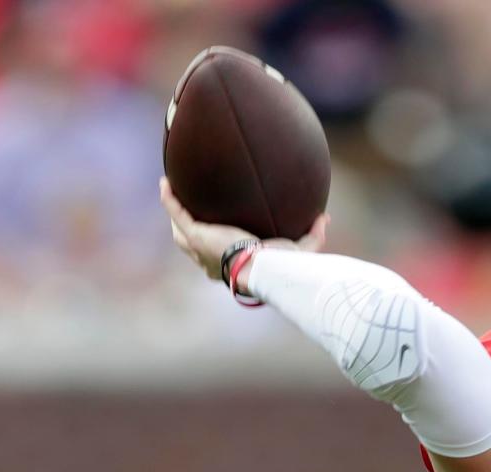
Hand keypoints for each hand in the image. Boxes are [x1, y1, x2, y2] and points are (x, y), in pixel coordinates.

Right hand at [159, 177, 327, 284]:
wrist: (264, 268)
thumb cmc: (280, 266)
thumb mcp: (299, 250)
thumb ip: (313, 235)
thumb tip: (324, 218)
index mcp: (233, 268)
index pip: (223, 258)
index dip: (220, 247)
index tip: (225, 234)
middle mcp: (211, 262)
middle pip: (196, 247)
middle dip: (192, 231)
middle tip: (193, 213)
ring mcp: (199, 249)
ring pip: (180, 231)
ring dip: (177, 213)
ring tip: (173, 194)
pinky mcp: (194, 235)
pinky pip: (176, 212)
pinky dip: (170, 198)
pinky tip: (166, 183)